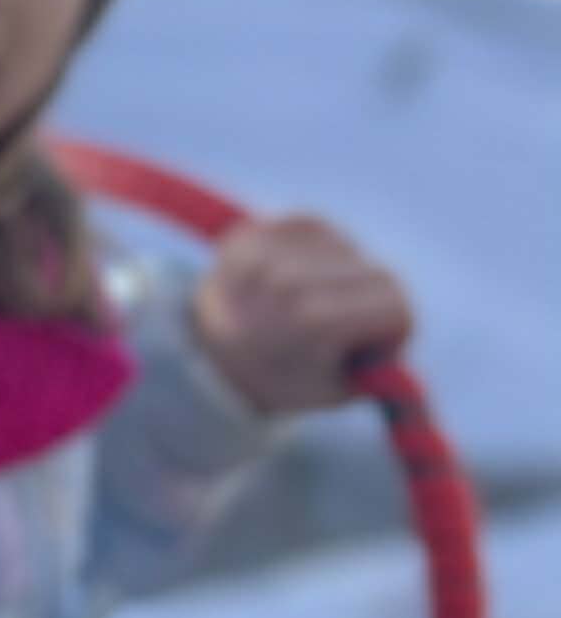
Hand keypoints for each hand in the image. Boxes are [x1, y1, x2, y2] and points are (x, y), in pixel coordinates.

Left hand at [191, 214, 413, 415]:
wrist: (211, 355)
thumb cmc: (286, 375)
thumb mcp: (339, 390)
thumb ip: (382, 372)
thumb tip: (406, 367)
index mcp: (313, 321)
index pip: (396, 309)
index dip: (387, 335)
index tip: (355, 350)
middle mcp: (286, 280)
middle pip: (377, 275)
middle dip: (367, 303)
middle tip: (333, 329)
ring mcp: (266, 251)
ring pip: (348, 248)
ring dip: (341, 273)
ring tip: (308, 304)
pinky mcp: (255, 227)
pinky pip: (318, 229)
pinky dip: (318, 251)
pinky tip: (298, 278)